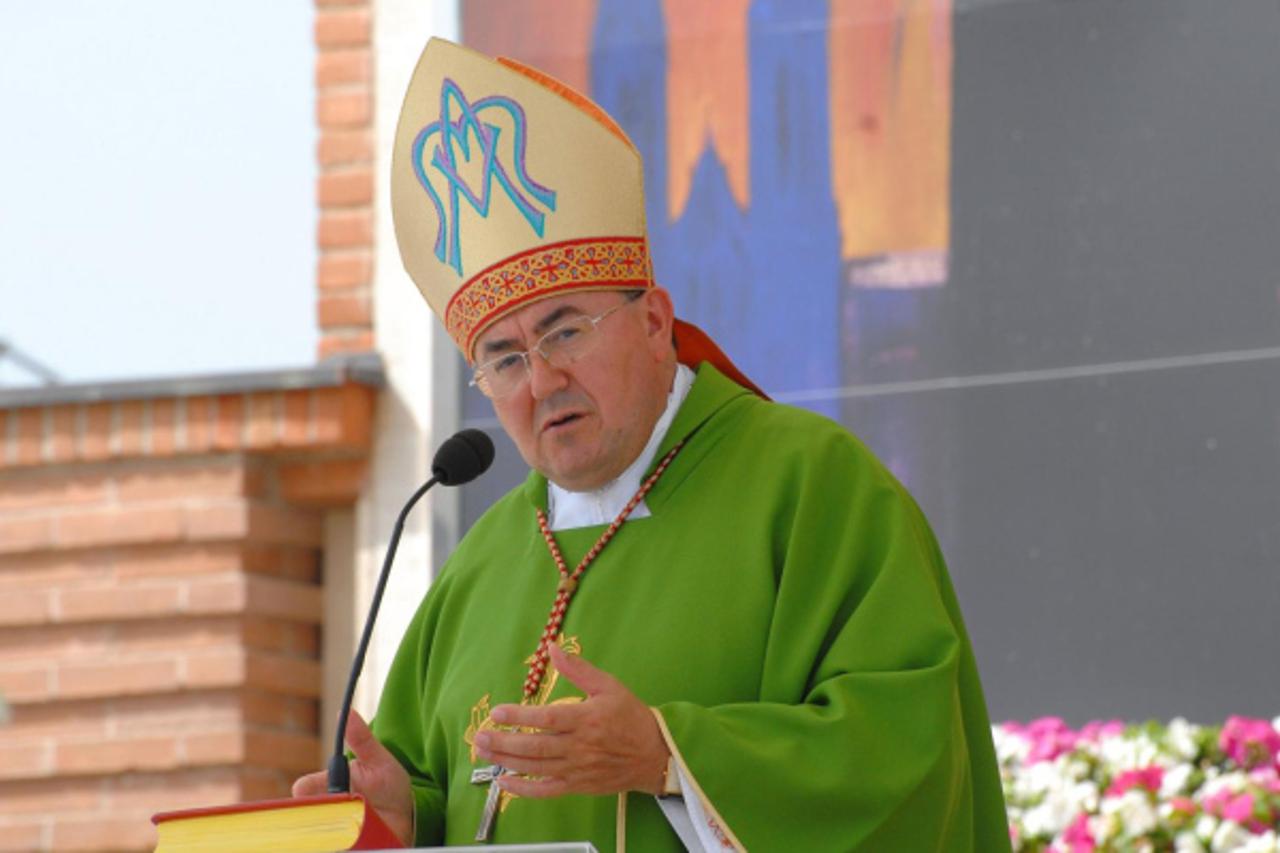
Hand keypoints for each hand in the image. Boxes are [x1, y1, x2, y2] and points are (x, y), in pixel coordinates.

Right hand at [291, 710, 413, 845]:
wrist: (409, 814)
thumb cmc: (391, 784)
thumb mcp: (380, 761)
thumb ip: (363, 740)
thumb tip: (347, 712)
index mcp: (331, 786)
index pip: (305, 789)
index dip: (307, 791)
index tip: (313, 792)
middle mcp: (328, 809)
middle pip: (307, 813)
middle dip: (320, 813)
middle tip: (343, 809)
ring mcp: (334, 830)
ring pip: (319, 835)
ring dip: (332, 833)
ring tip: (355, 826)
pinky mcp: (345, 846)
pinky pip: (335, 847)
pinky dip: (340, 846)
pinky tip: (353, 843)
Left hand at [474, 643, 669, 797]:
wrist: (654, 755)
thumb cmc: (630, 717)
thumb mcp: (609, 686)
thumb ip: (578, 669)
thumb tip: (552, 647)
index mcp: (586, 719)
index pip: (547, 719)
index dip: (520, 716)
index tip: (498, 712)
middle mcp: (579, 747)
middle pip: (535, 746)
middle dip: (504, 742)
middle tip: (480, 736)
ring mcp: (576, 769)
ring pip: (536, 767)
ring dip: (506, 761)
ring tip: (484, 752)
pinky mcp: (577, 785)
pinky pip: (546, 790)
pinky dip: (523, 789)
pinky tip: (503, 781)